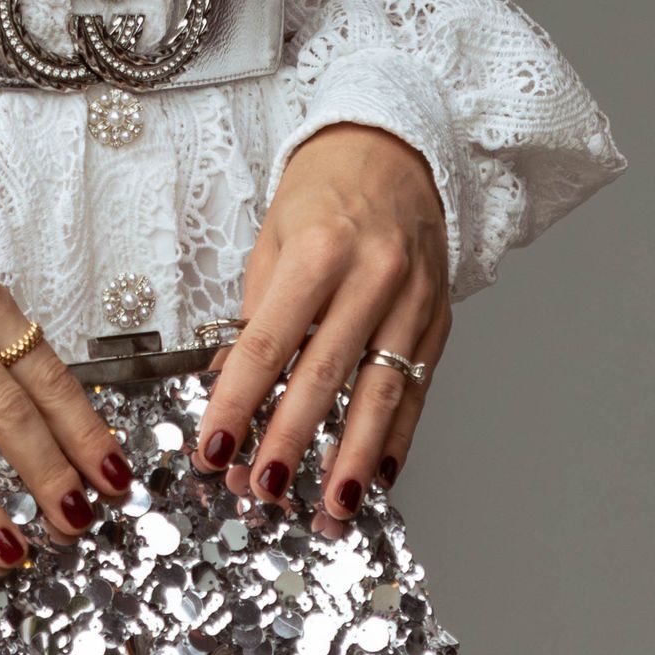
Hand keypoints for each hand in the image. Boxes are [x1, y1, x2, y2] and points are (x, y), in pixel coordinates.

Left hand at [192, 122, 450, 519]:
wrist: (393, 149)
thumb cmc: (322, 193)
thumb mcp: (272, 240)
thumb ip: (254, 317)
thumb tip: (223, 390)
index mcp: (319, 250)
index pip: (269, 341)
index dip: (239, 401)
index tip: (214, 447)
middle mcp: (373, 275)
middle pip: (325, 374)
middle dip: (292, 440)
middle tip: (263, 487)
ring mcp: (414, 299)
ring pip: (381, 392)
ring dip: (353, 456)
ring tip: (329, 505)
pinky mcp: (440, 319)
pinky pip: (417, 389)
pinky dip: (398, 438)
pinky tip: (379, 476)